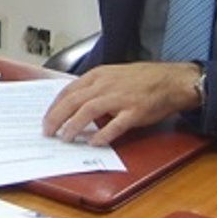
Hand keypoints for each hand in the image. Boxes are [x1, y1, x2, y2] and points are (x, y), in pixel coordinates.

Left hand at [42, 62, 201, 145]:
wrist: (170, 80)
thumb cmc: (142, 79)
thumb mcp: (113, 75)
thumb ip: (94, 87)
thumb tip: (76, 104)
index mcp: (98, 75)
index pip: (68, 90)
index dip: (54, 106)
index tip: (46, 118)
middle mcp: (106, 85)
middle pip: (73, 101)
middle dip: (56, 118)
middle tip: (47, 131)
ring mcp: (120, 98)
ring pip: (89, 111)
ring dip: (74, 125)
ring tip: (65, 138)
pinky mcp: (134, 111)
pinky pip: (115, 125)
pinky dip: (103, 134)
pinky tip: (94, 143)